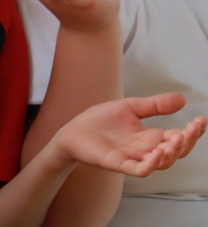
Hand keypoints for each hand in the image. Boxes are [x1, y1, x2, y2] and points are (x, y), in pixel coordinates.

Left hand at [55, 93, 206, 176]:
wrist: (73, 130)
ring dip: (173, 152)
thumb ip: (155, 105)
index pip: (179, 137)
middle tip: (193, 128)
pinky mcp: (118, 164)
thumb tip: (182, 98)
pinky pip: (140, 170)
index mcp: (151, 137)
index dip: (193, 131)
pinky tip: (158, 153)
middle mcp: (146, 149)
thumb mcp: (130, 107)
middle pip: (176, 151)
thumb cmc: (100, 121)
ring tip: (177, 138)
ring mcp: (133, 158)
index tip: (202, 119)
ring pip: (162, 162)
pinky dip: (152, 164)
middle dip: (188, 141)